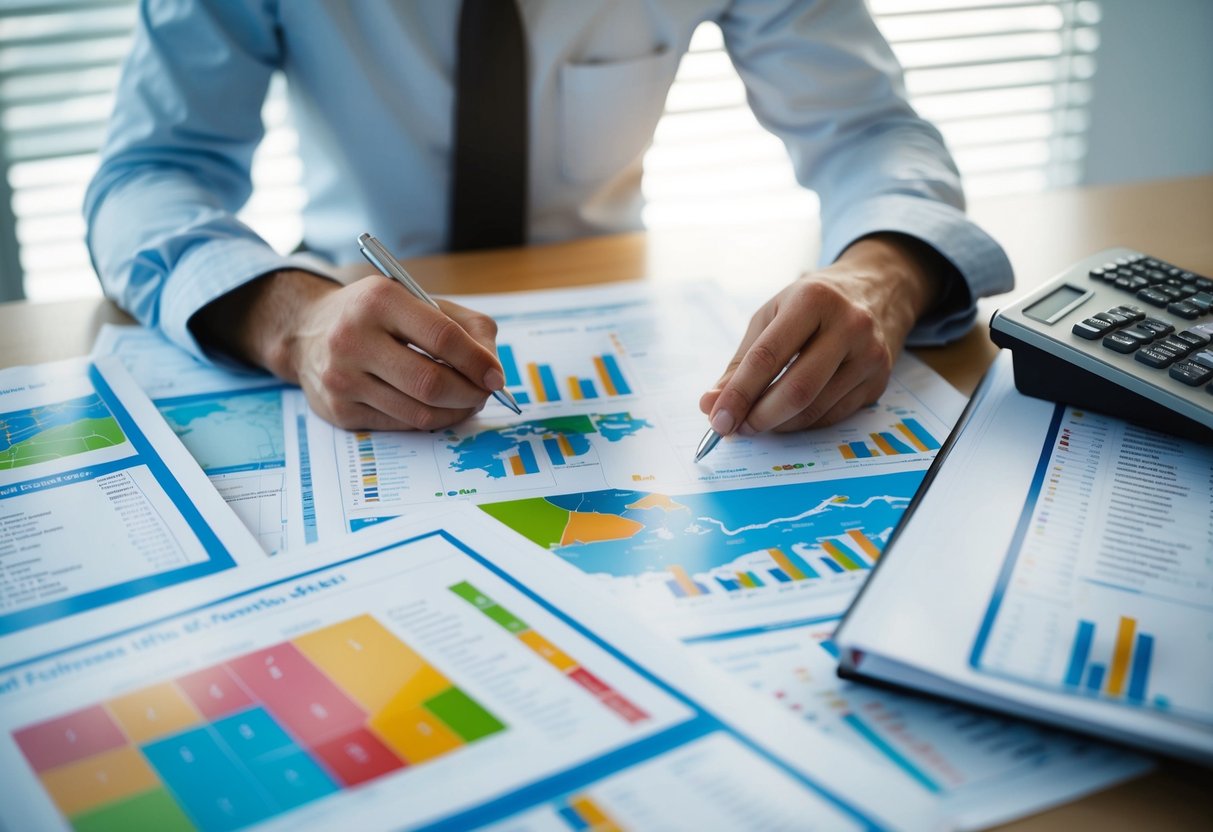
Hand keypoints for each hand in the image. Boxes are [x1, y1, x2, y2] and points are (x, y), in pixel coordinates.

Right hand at [193, 270, 505, 429]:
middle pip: (431, 382)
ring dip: (454, 411)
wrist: (307, 332)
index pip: (443, 337)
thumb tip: (493, 369)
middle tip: (484, 393)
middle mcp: (353, 337)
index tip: (496, 376)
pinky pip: (400, 423)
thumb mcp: (416, 300)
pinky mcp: (339, 410)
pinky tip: (437, 407)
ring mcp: (342, 377)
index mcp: (379, 300)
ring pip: (418, 410)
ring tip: (466, 401)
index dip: (477, 361)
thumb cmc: (376, 315)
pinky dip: (429, 419)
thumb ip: (464, 326)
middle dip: (469, 393)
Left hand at [699, 234, 942, 434]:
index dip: (739, 393)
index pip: (768, 357)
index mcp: (813, 300)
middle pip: (797, 390)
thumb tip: (712, 404)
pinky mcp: (879, 380)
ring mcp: (870, 355)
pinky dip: (802, 423)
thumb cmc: (812, 304)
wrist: (877, 291)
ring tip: (756, 422)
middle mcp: (849, 326)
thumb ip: (741, 361)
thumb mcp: (772, 316)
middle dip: (759, 417)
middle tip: (736, 428)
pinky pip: (833, 416)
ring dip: (778, 425)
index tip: (718, 418)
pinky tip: (786, 418)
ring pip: (815, 409)